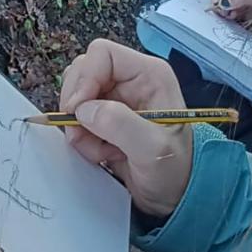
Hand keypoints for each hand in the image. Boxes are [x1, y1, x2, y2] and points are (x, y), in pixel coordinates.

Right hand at [59, 37, 192, 220]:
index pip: (103, 54)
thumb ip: (120, 124)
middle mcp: (131, 81)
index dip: (84, 78)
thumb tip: (84, 109)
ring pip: (76, 97)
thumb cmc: (174, 170)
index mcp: (149, 75)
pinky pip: (77, 119)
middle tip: (82, 135)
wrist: (173, 197)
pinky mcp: (104, 119)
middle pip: (83, 72)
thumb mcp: (152, 149)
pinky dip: (81, 139)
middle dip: (77, 105)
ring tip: (101, 150)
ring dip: (79, 127)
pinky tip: (103, 154)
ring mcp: (116, 99)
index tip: (76, 109)